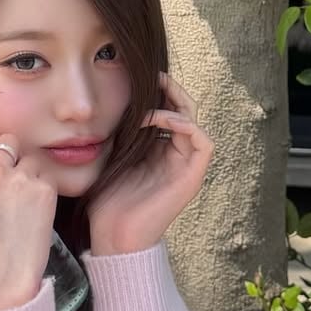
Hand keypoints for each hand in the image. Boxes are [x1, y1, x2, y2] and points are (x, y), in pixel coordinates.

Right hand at [0, 133, 56, 310]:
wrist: (2, 284)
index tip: (0, 166)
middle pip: (10, 142)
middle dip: (14, 156)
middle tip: (17, 179)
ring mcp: (19, 179)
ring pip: (32, 160)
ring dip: (32, 174)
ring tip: (29, 200)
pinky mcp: (43, 190)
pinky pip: (49, 177)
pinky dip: (46, 190)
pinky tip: (39, 210)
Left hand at [88, 73, 213, 255]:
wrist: (114, 234)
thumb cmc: (107, 200)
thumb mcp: (110, 155)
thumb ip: (119, 131)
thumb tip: (110, 101)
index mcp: (158, 150)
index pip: (168, 111)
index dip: (159, 92)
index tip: (141, 76)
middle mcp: (175, 155)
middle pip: (185, 111)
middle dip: (171, 90)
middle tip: (153, 76)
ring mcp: (186, 166)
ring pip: (194, 122)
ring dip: (175, 105)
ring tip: (152, 98)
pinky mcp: (191, 177)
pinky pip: (203, 142)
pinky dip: (184, 125)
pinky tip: (160, 119)